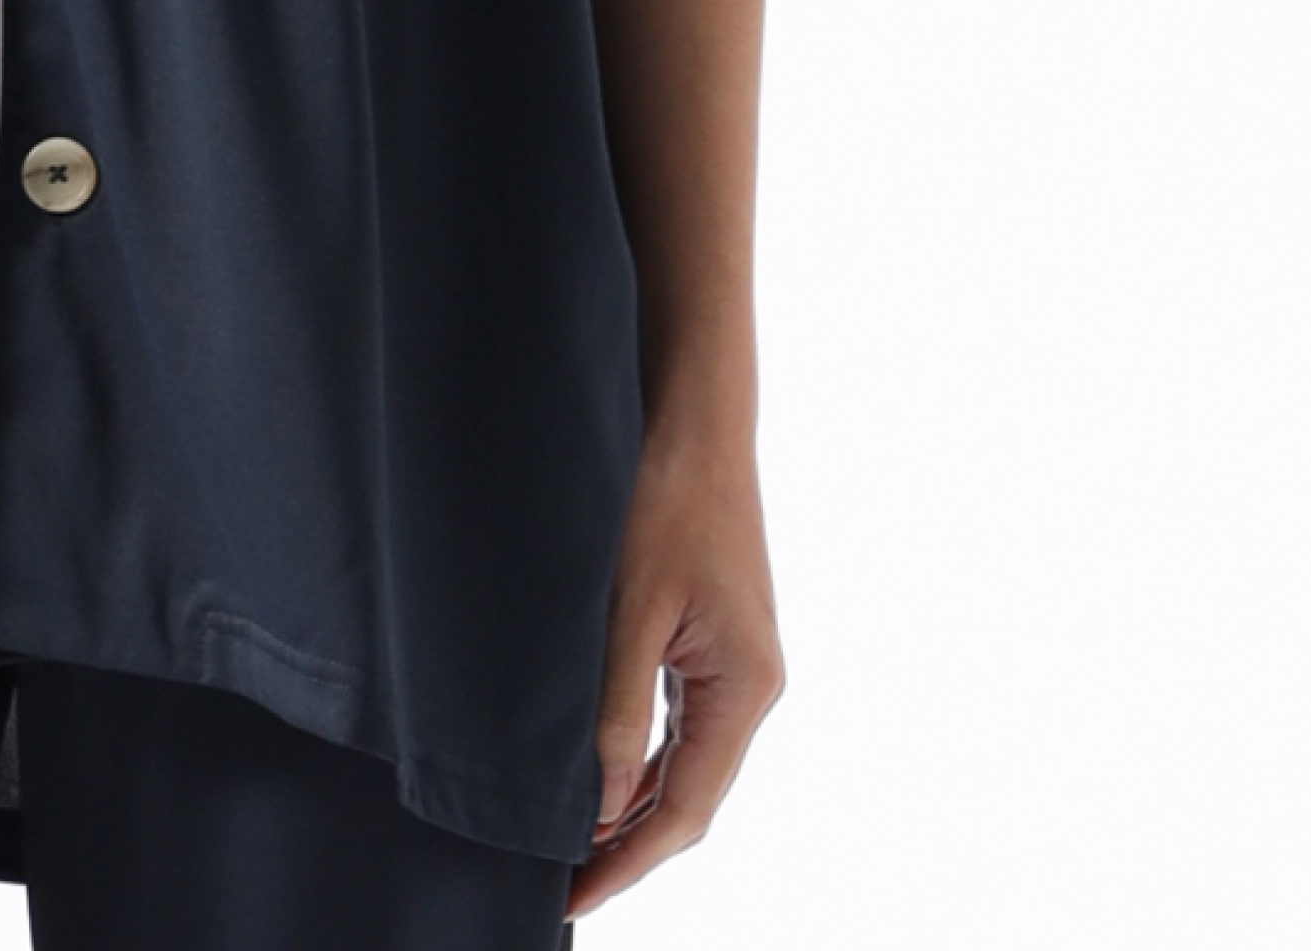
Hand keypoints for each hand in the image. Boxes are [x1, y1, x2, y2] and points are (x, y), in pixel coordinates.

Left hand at [564, 410, 784, 911]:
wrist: (693, 413)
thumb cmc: (663, 497)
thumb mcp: (628, 611)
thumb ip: (615, 714)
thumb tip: (598, 809)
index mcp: (743, 688)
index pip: (686, 809)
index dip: (628, 862)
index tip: (574, 897)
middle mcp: (750, 686)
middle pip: (690, 796)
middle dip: (628, 844)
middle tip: (561, 883)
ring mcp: (735, 662)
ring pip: (683, 762)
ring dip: (631, 805)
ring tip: (569, 844)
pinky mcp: (713, 639)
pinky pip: (678, 721)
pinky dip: (640, 757)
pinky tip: (598, 776)